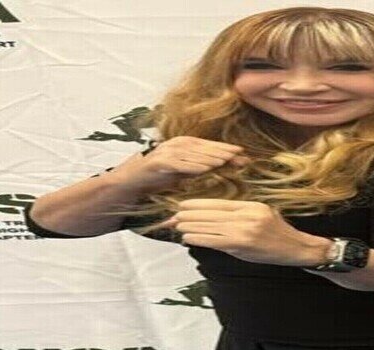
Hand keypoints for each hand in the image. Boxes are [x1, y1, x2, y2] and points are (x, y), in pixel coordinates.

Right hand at [127, 137, 251, 192]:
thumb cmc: (159, 178)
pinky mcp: (158, 162)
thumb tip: (227, 164)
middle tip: (239, 156)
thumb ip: (203, 167)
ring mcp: (166, 152)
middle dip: (222, 152)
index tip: (242, 152)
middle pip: (203, 148)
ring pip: (193, 154)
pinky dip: (192, 166)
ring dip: (210, 157)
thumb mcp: (185, 172)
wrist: (132, 182)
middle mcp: (175, 144)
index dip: (224, 148)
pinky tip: (205, 169)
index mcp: (183, 144)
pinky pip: (178, 164)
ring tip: (226, 160)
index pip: (208, 145)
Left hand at [164, 198, 330, 265]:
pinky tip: (188, 237)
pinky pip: (214, 240)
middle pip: (211, 213)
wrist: (297, 248)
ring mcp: (244, 230)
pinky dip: (199, 238)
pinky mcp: (242, 245)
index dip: (198, 204)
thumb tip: (214, 217)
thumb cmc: (278, 234)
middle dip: (190, 215)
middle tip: (174, 215)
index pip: (218, 203)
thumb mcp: (262, 215)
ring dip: (190, 226)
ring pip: (210, 226)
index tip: (184, 205)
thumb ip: (240, 215)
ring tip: (177, 226)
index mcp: (250, 206)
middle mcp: (246, 215)